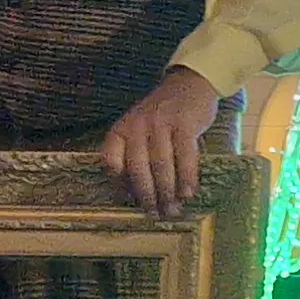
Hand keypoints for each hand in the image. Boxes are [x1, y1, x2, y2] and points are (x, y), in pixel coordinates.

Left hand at [100, 69, 225, 216]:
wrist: (189, 84)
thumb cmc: (163, 115)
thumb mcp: (139, 129)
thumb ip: (133, 154)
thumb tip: (133, 194)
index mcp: (121, 129)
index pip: (110, 160)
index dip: (117, 183)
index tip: (129, 201)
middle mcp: (137, 125)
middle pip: (138, 166)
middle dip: (146, 195)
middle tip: (156, 214)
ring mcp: (161, 123)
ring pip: (161, 163)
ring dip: (167, 191)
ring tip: (173, 210)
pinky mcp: (184, 123)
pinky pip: (185, 155)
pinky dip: (187, 176)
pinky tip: (189, 193)